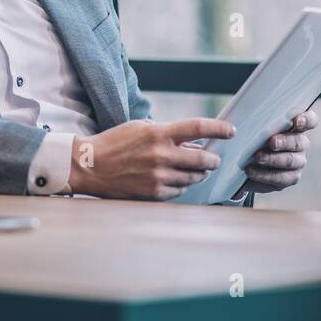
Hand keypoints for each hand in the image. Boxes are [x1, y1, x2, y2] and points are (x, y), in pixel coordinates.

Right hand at [69, 118, 234, 199]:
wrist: (89, 166)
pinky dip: (181, 185)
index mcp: (159, 134)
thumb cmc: (115, 143)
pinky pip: (179, 190)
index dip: (219, 128)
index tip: (231, 131)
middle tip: (213, 158)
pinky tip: (175, 179)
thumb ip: (166, 132)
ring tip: (195, 170)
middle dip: (212, 159)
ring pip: (193, 177)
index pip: (197, 128)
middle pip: (203, 159)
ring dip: (198, 173)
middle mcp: (162, 156)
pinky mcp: (154, 193)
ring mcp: (158, 177)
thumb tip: (191, 139)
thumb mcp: (140, 127)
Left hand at [234, 109, 318, 198]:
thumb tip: (236, 126)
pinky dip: (264, 175)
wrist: (247, 161)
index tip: (297, 121)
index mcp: (296, 126)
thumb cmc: (252, 137)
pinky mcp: (289, 178)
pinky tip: (251, 171)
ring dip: (273, 159)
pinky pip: (281, 178)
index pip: (310, 120)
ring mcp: (297, 162)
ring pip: (291, 161)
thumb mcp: (251, 126)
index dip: (306, 120)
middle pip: (299, 142)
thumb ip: (250, 122)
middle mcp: (300, 143)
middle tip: (271, 142)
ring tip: (257, 157)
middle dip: (284, 142)